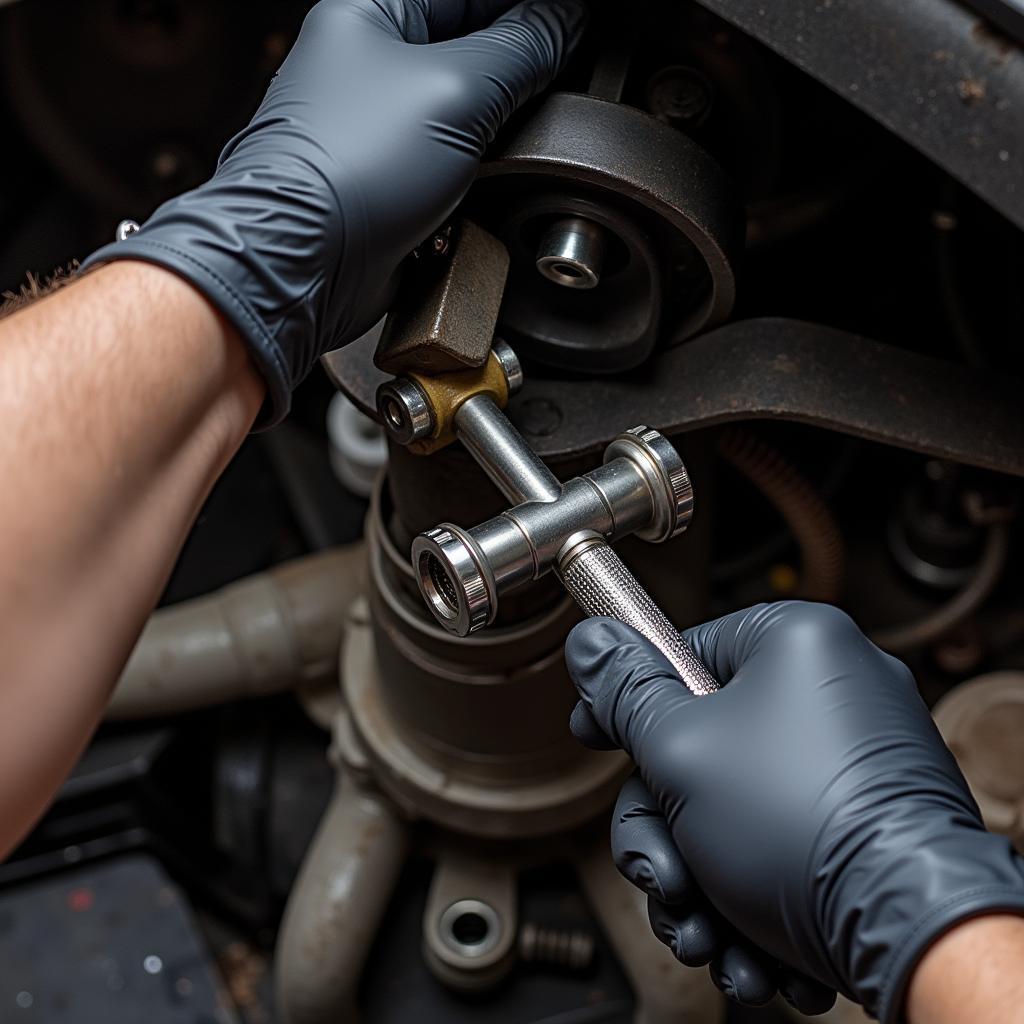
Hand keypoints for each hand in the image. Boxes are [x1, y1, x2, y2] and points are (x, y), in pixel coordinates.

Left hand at [84, 0, 584, 423]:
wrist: (306, 267)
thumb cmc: (344, 173)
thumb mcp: (456, 92)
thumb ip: (520, 50)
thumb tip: (561, 23)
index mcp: (370, 14)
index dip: (523, 9)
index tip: (570, 26)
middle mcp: (371, 70)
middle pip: (470, 47)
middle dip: (520, 63)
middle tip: (562, 74)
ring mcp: (383, 131)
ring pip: (467, 112)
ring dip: (503, 126)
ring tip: (533, 128)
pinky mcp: (395, 186)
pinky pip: (457, 166)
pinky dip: (483, 172)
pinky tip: (503, 175)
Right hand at [567, 602, 1023, 1021]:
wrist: (908, 928)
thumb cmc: (799, 826)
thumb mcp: (678, 751)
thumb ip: (625, 694)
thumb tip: (591, 641)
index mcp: (797, 643)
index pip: (683, 653)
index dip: (629, 703)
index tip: (597, 734)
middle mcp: (838, 690)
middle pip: (705, 750)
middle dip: (669, 836)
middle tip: (665, 880)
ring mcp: (863, 757)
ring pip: (740, 809)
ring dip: (706, 883)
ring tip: (710, 936)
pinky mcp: (877, 819)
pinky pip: (791, 839)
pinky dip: (760, 894)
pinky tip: (753, 947)